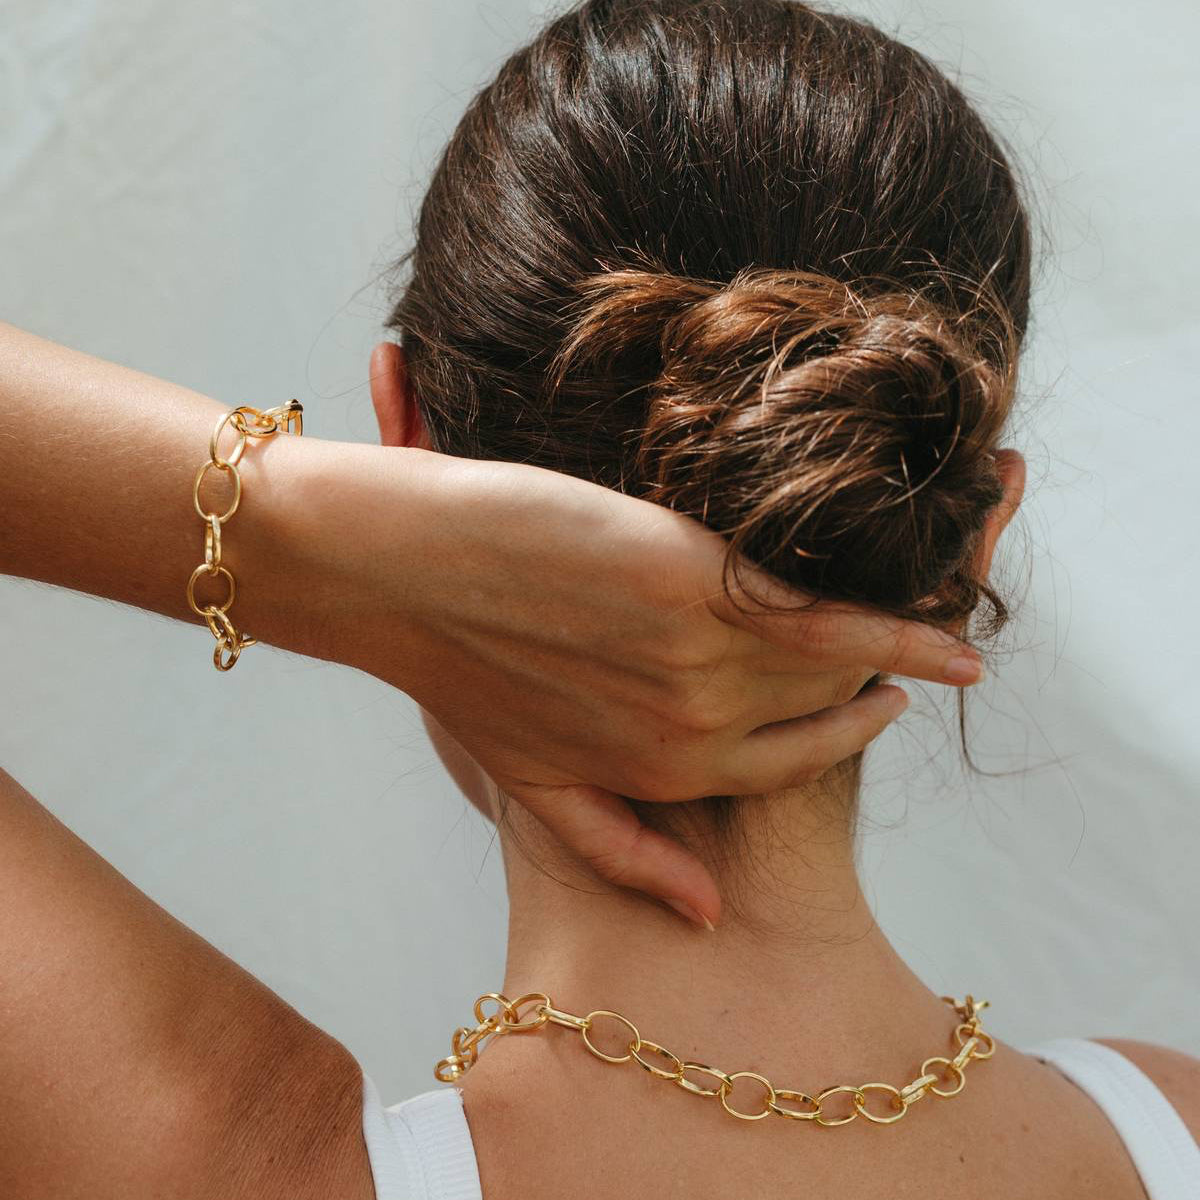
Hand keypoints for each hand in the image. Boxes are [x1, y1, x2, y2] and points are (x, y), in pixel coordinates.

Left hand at [297, 441, 979, 927]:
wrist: (392, 571)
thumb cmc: (454, 664)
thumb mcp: (529, 784)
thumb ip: (617, 847)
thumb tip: (704, 910)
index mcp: (654, 773)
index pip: (782, 766)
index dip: (838, 738)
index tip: (877, 709)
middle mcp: (687, 732)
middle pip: (818, 716)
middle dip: (881, 696)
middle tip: (922, 665)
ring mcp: (693, 659)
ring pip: (829, 661)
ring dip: (902, 649)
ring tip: (943, 634)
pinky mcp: (690, 582)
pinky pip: (816, 609)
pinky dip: (884, 614)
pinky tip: (927, 607)